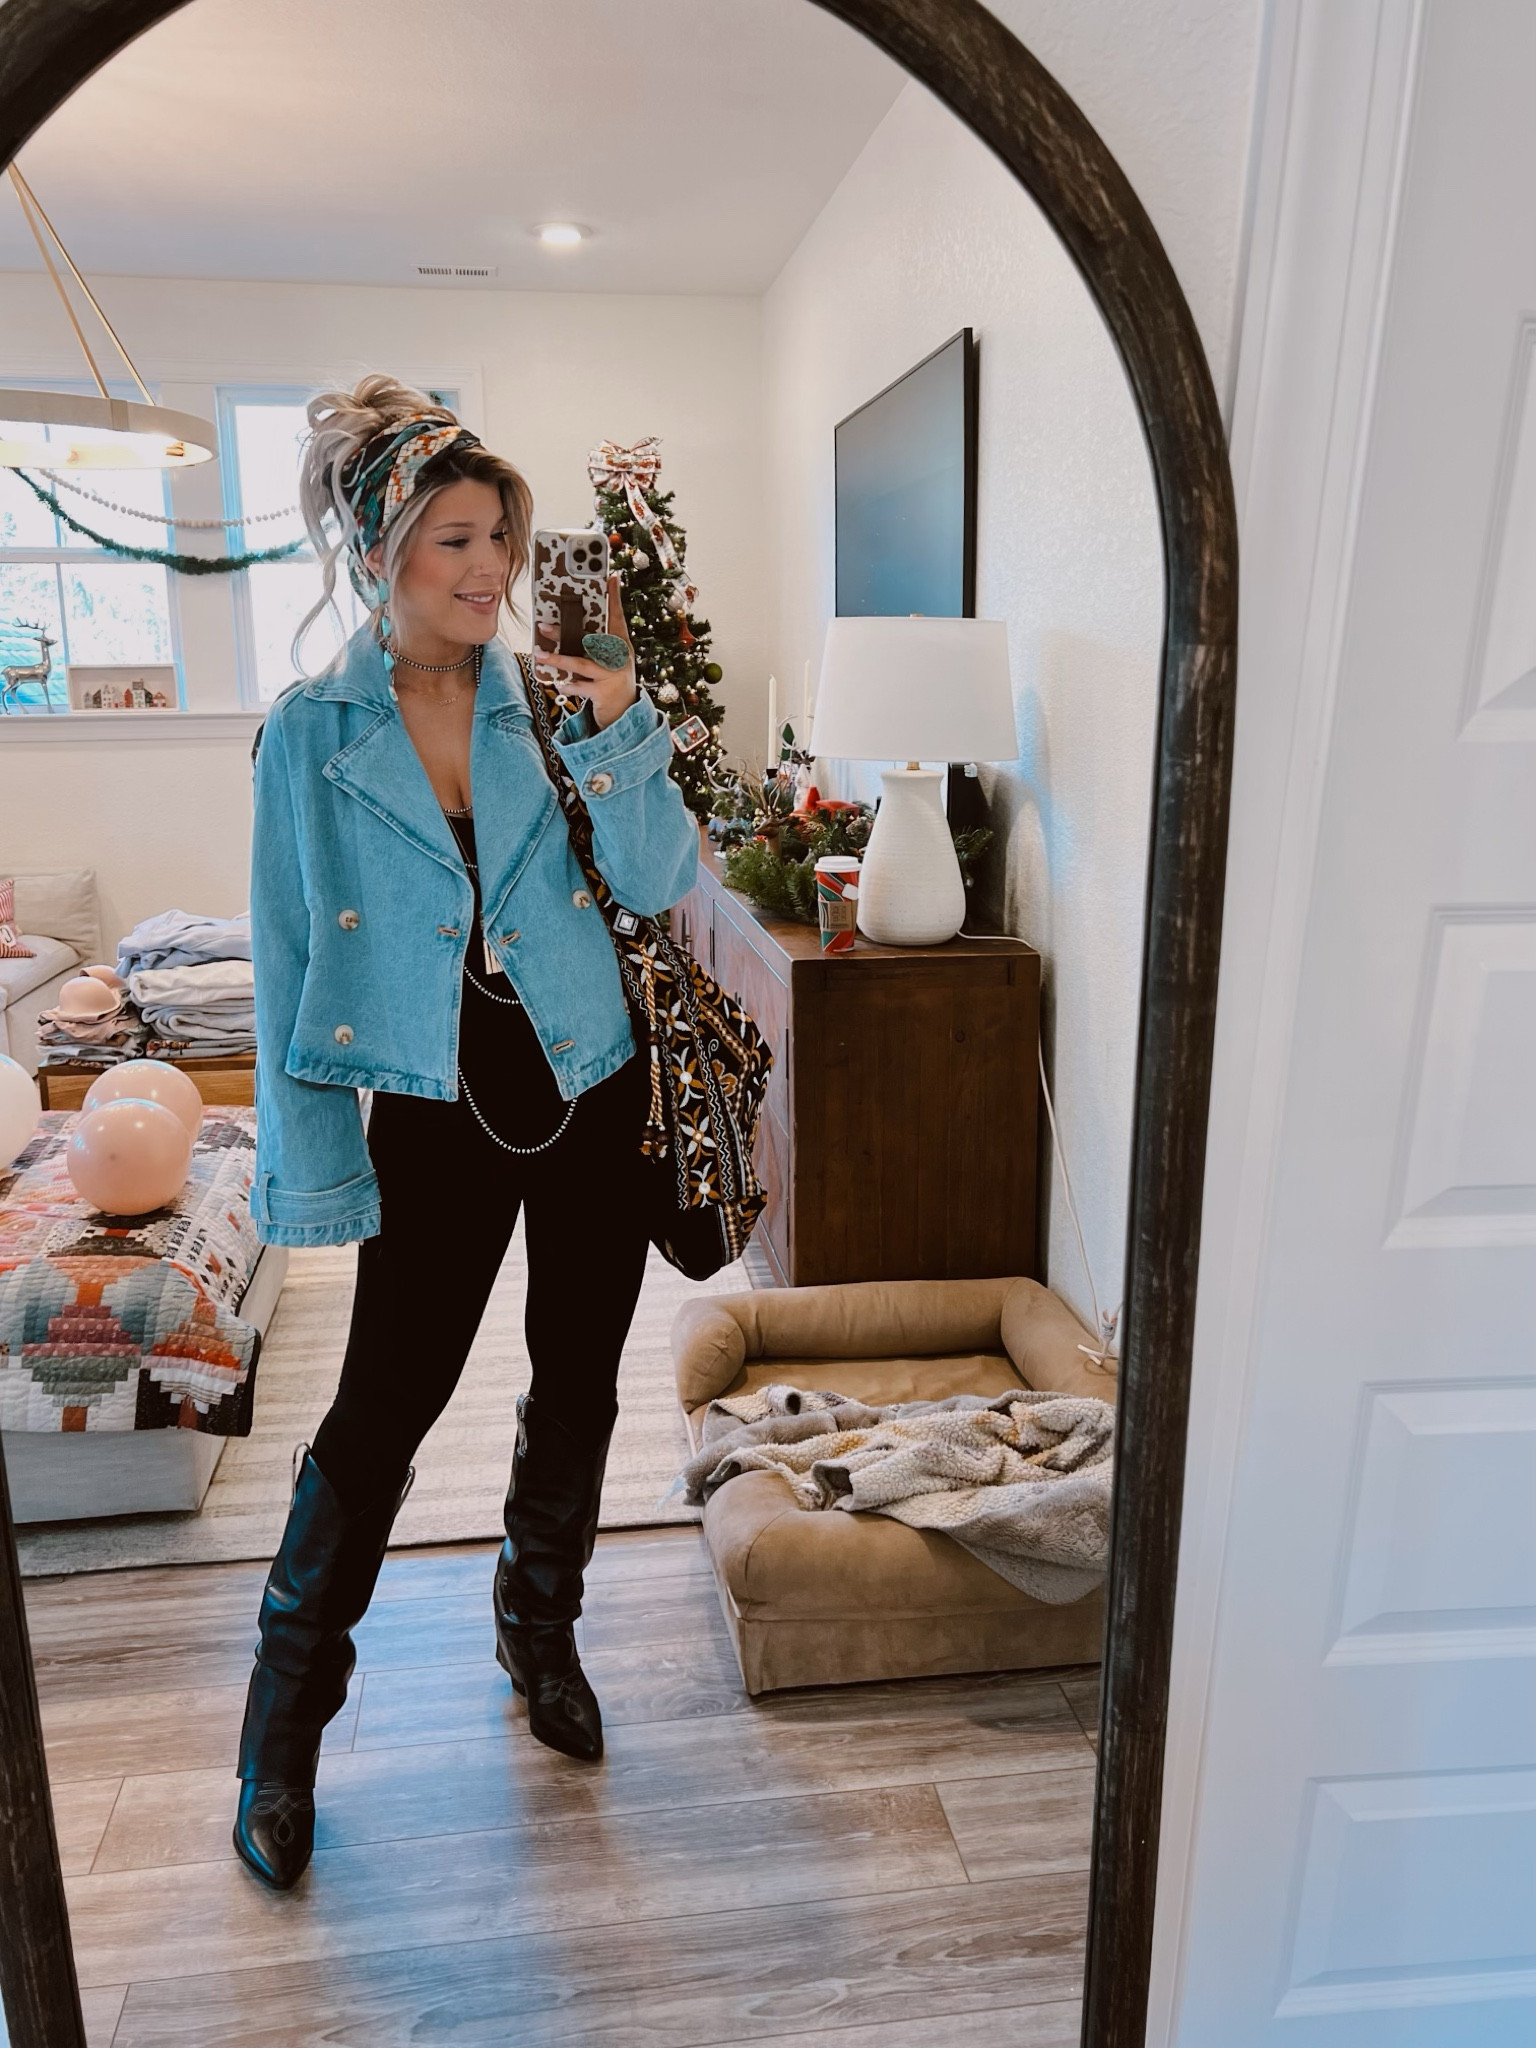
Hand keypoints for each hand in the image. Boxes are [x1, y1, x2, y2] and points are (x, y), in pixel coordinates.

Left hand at [536, 573, 638, 731]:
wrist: (624, 713)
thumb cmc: (610, 681)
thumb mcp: (608, 660)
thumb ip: (594, 644)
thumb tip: (568, 628)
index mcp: (621, 645)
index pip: (617, 617)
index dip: (615, 597)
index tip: (611, 577)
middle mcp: (619, 658)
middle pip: (589, 639)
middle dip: (564, 633)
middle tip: (543, 625)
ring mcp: (613, 675)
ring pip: (581, 663)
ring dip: (558, 659)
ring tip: (539, 656)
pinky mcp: (604, 692)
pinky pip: (580, 685)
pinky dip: (567, 683)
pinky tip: (559, 682)